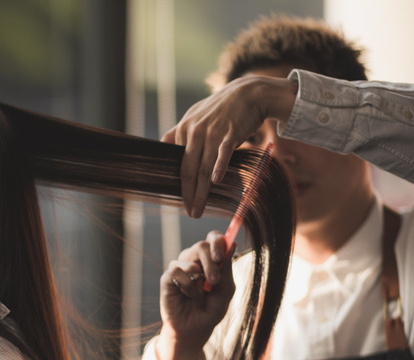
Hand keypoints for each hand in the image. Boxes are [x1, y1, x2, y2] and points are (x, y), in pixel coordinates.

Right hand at [155, 231, 236, 359]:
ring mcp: (180, 268)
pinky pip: (177, 270)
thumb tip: (233, 243)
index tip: (221, 255)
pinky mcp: (167, 278)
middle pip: (202, 245)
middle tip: (214, 281)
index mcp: (210, 260)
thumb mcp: (226, 290)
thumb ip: (227, 268)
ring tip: (200, 294)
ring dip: (200, 275)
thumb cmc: (211, 310)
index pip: (213, 238)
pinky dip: (187, 283)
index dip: (218, 241)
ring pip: (188, 254)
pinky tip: (188, 294)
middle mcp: (194, 260)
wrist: (195, 330)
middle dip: (211, 262)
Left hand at [162, 75, 295, 217]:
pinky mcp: (230, 133)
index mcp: (184, 130)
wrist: (249, 92)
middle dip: (188, 195)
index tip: (180, 201)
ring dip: (201, 191)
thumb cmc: (222, 108)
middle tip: (190, 213)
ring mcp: (212, 132)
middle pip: (188, 170)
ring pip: (203, 167)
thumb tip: (164, 144)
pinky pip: (223, 153)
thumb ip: (180, 132)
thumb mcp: (195, 115)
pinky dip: (219, 166)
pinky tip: (215, 181)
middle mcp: (195, 132)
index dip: (179, 185)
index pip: (178, 164)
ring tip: (198, 209)